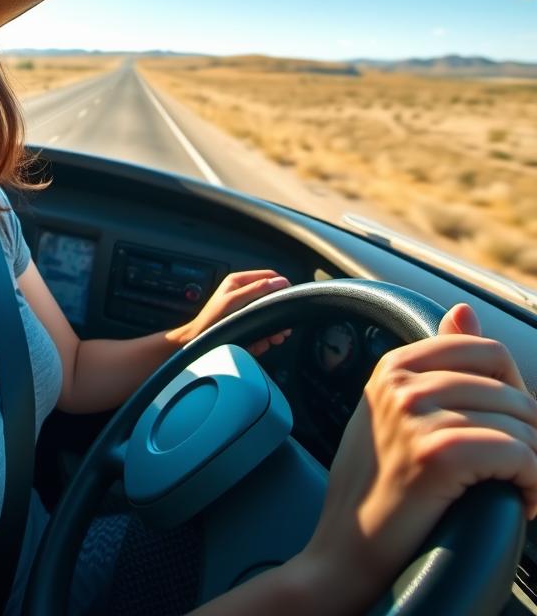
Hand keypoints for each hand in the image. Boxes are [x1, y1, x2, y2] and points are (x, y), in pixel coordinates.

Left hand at [165, 269, 292, 355]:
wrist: (197, 342)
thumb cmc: (211, 321)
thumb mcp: (234, 302)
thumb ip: (256, 290)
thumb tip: (280, 281)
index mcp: (239, 281)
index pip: (269, 276)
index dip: (281, 286)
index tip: (290, 301)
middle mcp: (242, 293)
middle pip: (271, 298)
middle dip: (277, 315)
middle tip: (282, 330)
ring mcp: (244, 308)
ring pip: (268, 316)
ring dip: (272, 330)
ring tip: (271, 340)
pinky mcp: (244, 323)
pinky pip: (261, 328)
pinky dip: (262, 338)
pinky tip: (258, 345)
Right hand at [296, 303, 536, 607]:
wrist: (345, 552)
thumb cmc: (375, 491)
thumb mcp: (396, 415)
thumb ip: (434, 366)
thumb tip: (465, 310)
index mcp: (393, 366)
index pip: (484, 350)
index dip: (511, 394)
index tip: (505, 432)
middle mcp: (402, 382)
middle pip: (510, 390)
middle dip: (529, 436)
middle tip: (516, 475)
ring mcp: (416, 414)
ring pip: (522, 425)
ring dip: (533, 467)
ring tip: (513, 491)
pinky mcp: (438, 453)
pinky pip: (521, 455)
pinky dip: (533, 486)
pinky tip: (518, 504)